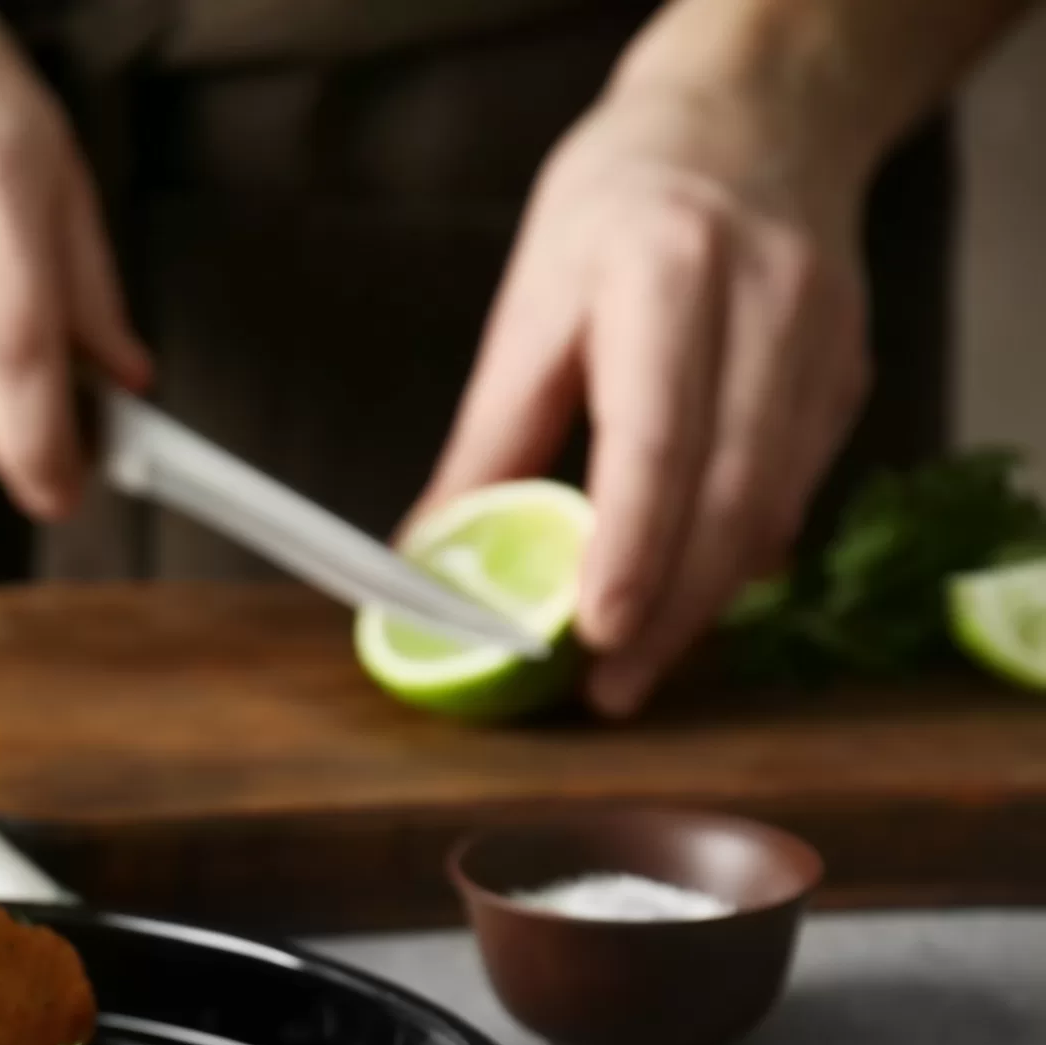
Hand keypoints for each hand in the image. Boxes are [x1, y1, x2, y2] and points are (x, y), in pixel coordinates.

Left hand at [417, 73, 871, 715]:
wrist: (750, 124)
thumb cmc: (617, 213)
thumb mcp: (530, 307)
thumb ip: (489, 441)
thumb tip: (429, 556)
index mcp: (667, 270)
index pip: (658, 430)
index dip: (632, 543)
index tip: (596, 630)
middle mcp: (765, 303)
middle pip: (730, 486)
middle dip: (672, 605)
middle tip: (611, 688)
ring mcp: (822, 341)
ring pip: (773, 501)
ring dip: (706, 598)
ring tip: (635, 666)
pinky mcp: (846, 377)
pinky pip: (795, 489)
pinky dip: (738, 554)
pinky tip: (690, 597)